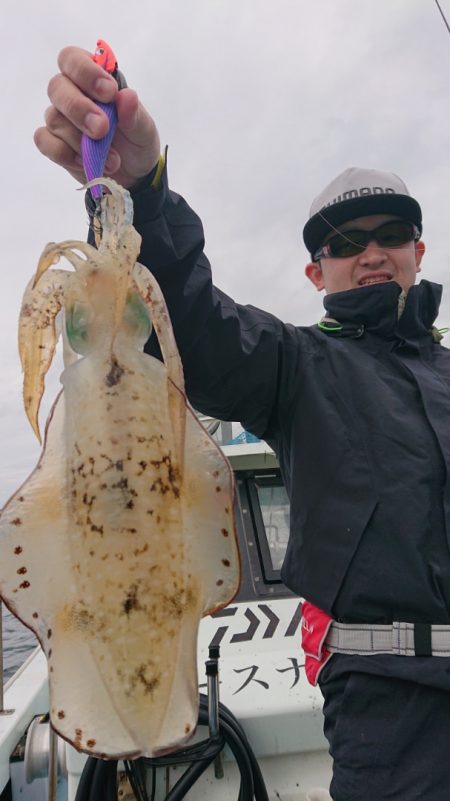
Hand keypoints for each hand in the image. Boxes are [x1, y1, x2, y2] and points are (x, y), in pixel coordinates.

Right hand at [34, 46, 160, 189]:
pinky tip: (85, 162)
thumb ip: (134, 113)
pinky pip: (45, 142)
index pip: (73, 59)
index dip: (85, 72)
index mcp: (91, 78)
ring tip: (111, 159)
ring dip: (80, 140)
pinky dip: (65, 154)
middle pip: (57, 87)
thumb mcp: (143, 127)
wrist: (134, 173)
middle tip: (102, 129)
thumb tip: (127, 96)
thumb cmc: (135, 140)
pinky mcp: (55, 144)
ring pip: (54, 119)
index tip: (109, 93)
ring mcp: (61, 119)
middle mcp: (71, 93)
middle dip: (79, 108)